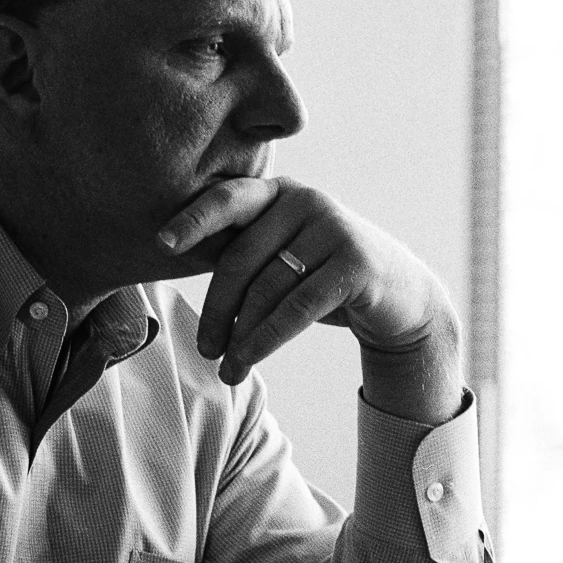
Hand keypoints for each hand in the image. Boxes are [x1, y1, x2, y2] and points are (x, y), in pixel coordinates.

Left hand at [157, 177, 463, 423]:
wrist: (401, 297)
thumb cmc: (327, 277)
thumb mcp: (285, 254)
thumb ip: (244, 251)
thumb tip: (173, 260)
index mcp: (279, 192)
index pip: (229, 200)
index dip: (194, 220)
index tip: (161, 244)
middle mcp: (305, 201)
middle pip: (241, 258)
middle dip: (217, 309)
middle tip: (205, 349)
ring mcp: (333, 229)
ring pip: (267, 289)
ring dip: (241, 337)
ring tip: (229, 370)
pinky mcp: (354, 264)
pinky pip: (296, 308)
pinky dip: (265, 340)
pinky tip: (248, 362)